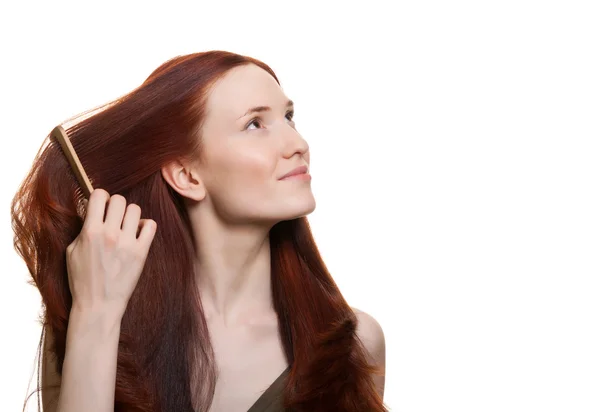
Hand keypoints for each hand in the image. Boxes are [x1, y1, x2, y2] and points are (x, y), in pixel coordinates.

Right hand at [66, 188, 156, 317]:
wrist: (99, 305)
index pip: (99, 196)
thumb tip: (91, 210)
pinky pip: (151, 225)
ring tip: (125, 226)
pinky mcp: (142, 252)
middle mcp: (110, 234)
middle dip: (115, 205)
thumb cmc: (82, 280)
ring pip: (135, 210)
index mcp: (90, 232)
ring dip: (130, 215)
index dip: (100, 197)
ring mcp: (128, 243)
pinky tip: (138, 233)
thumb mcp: (72, 251)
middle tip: (113, 217)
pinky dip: (145, 226)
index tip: (100, 205)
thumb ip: (83, 229)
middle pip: (119, 199)